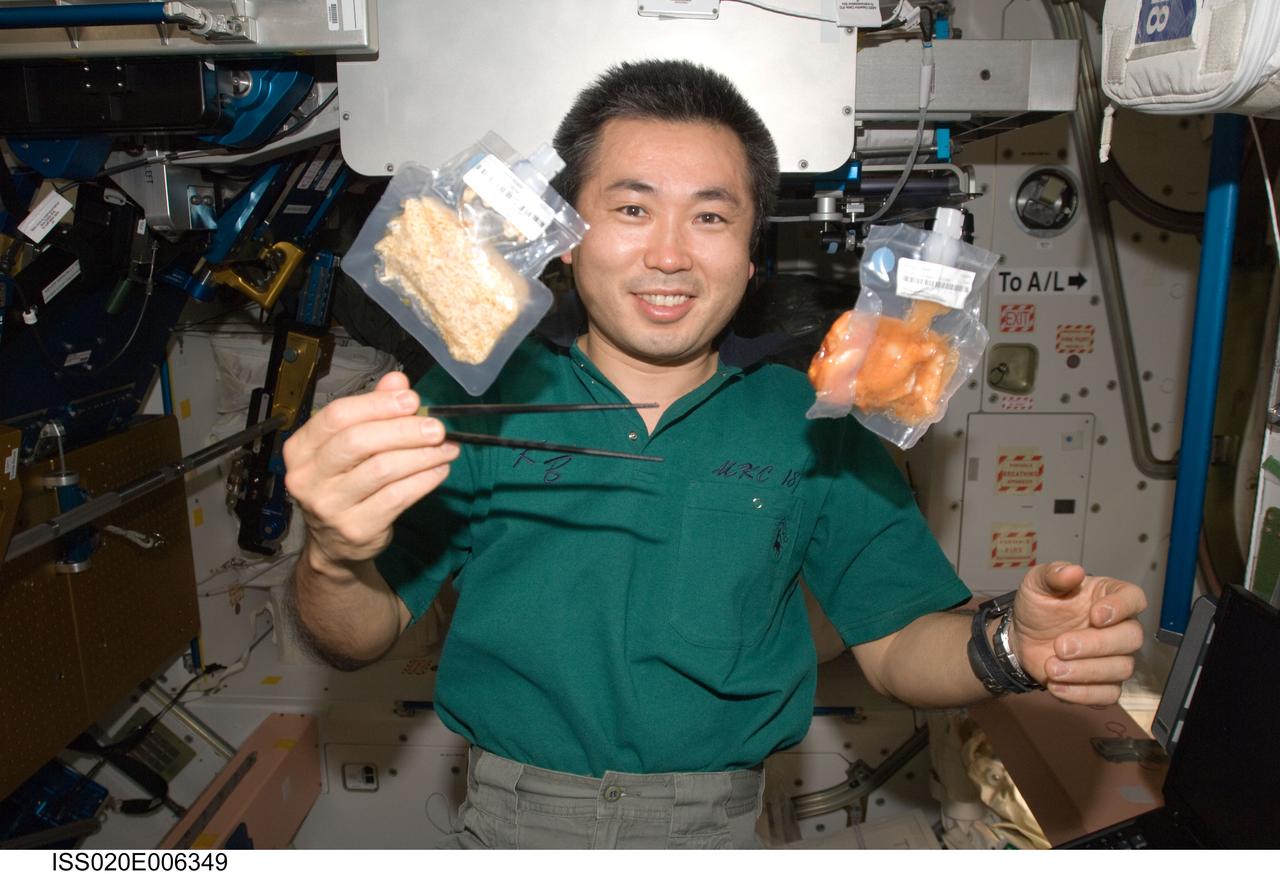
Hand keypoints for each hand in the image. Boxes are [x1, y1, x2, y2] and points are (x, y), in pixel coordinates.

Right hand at [282, 371, 458, 569]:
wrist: (334, 544)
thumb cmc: (344, 484)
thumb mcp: (349, 444)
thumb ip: (372, 410)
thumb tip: (398, 381)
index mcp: (302, 448)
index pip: (337, 416)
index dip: (378, 404)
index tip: (411, 400)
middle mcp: (308, 477)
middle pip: (359, 441)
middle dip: (404, 430)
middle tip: (436, 428)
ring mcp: (330, 506)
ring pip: (383, 469)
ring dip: (422, 455)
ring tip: (446, 448)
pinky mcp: (356, 529)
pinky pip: (398, 497)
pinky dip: (424, 480)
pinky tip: (439, 470)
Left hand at [1009, 562, 1147, 704]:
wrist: (1022, 638)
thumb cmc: (1038, 608)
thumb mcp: (1037, 584)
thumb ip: (1053, 574)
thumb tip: (1073, 571)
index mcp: (1108, 596)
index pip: (1134, 598)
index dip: (1122, 608)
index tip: (1096, 615)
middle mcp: (1118, 627)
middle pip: (1132, 638)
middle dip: (1096, 644)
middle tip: (1061, 646)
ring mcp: (1114, 657)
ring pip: (1122, 668)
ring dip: (1085, 671)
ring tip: (1052, 667)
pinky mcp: (1104, 683)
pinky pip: (1108, 695)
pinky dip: (1082, 693)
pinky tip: (1057, 685)